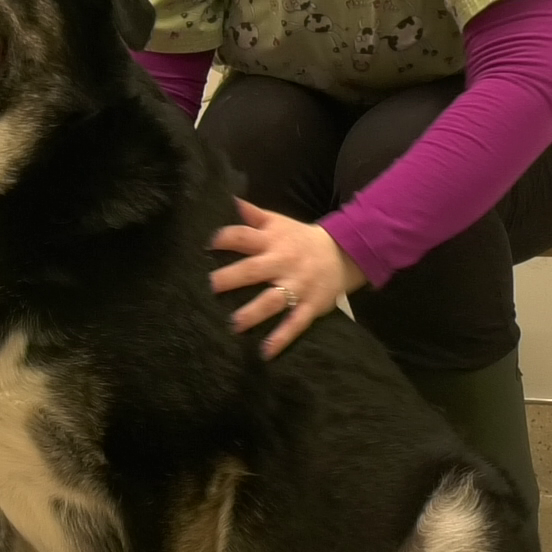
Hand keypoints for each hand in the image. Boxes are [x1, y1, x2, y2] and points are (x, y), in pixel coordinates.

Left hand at [209, 198, 367, 358]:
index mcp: (273, 241)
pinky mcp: (310, 306)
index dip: (226, 237)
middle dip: (233, 277)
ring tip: (234, 325)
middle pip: (255, 270)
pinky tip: (265, 352)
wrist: (343, 253)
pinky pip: (295, 324)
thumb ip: (254, 214)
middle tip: (212, 286)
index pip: (245, 236)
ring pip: (273, 300)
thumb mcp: (279, 222)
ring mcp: (297, 286)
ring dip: (254, 313)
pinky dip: (281, 338)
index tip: (208, 245)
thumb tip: (229, 198)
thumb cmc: (300, 239)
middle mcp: (283, 263)